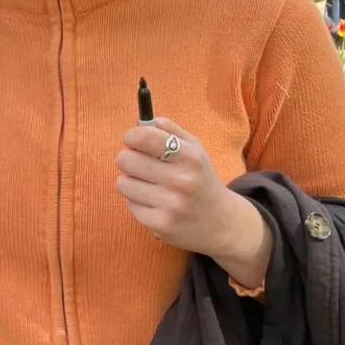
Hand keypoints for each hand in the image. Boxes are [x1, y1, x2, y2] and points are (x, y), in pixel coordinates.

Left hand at [116, 118, 247, 260]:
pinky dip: (138, 203)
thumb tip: (142, 120)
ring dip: (131, 182)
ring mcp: (170, 204)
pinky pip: (129, 204)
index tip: (132, 140)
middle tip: (140, 165)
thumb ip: (170, 130)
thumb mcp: (196, 150)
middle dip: (128, 159)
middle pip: (126, 160)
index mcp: (191, 157)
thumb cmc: (201, 180)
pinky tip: (155, 204)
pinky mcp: (160, 224)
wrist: (222, 224)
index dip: (131, 137)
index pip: (144, 137)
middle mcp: (182, 180)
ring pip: (122, 183)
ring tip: (150, 186)